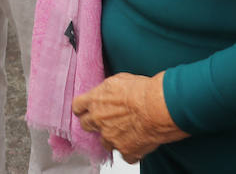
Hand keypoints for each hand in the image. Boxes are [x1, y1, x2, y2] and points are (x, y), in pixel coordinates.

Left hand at [72, 72, 187, 163]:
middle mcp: (98, 119)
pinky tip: (138, 143)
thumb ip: (107, 90)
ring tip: (126, 131)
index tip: (85, 110)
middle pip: (86, 125)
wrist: (158, 106)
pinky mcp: (125, 150)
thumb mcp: (119, 80)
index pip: (78, 106)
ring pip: (104, 142)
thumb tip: (107, 93)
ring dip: (112, 138)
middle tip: (106, 120)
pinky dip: (131, 151)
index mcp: (95, 100)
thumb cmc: (143, 90)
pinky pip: (125, 156)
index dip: (82, 109)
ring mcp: (110, 137)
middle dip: (94, 123)